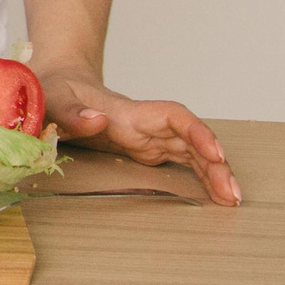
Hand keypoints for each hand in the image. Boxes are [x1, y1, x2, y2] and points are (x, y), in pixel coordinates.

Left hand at [39, 65, 240, 204]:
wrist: (58, 85)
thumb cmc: (55, 90)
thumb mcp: (52, 99)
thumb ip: (72, 113)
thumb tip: (98, 120)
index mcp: (128, 112)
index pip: (174, 117)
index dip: (197, 133)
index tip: (216, 153)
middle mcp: (146, 124)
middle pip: (191, 139)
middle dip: (215, 163)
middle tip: (231, 194)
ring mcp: (150, 136)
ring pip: (192, 152)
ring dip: (214, 173)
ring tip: (232, 200)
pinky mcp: (148, 148)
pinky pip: (182, 161)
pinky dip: (200, 176)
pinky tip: (216, 194)